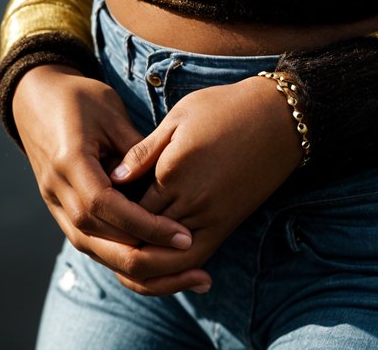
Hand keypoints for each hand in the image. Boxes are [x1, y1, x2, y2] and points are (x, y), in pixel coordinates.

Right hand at [12, 63, 212, 294]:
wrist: (35, 96)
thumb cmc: (79, 96)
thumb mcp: (111, 111)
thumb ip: (134, 148)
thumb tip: (164, 181)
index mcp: (69, 162)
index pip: (107, 207)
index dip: (144, 226)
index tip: (181, 234)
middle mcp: (57, 190)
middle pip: (97, 240)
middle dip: (143, 257)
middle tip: (188, 259)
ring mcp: (54, 203)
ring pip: (91, 248)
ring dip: (131, 265)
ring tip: (174, 269)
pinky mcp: (59, 209)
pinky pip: (87, 240)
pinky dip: (116, 253)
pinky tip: (147, 258)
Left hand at [107, 75, 305, 295]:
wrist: (278, 118)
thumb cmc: (225, 108)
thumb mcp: (179, 116)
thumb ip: (144, 151)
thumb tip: (113, 179)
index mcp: (171, 170)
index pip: (126, 206)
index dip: (110, 209)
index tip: (99, 201)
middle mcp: (189, 200)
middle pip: (141, 237)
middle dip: (120, 239)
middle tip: (103, 233)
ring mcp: (209, 217)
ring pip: (164, 260)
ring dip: (142, 263)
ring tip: (126, 252)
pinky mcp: (226, 225)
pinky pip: (193, 259)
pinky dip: (173, 269)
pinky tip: (159, 262)